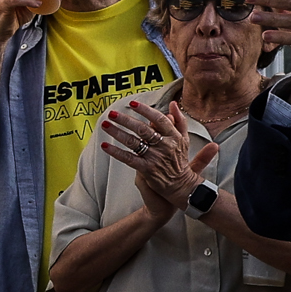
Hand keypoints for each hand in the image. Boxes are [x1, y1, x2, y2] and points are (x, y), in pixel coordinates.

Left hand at [98, 99, 211, 219]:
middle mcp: (165, 146)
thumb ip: (180, 122)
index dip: (146, 110)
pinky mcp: (147, 170)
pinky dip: (116, 152)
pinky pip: (129, 158)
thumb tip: (174, 105)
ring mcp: (155, 158)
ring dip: (118, 132)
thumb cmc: (180, 162)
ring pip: (134, 142)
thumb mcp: (185, 141)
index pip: (159, 119)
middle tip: (112, 113)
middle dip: (126, 120)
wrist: (182, 187)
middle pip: (143, 129)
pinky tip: (105, 146)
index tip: (133, 104)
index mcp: (174, 137)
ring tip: (105, 125)